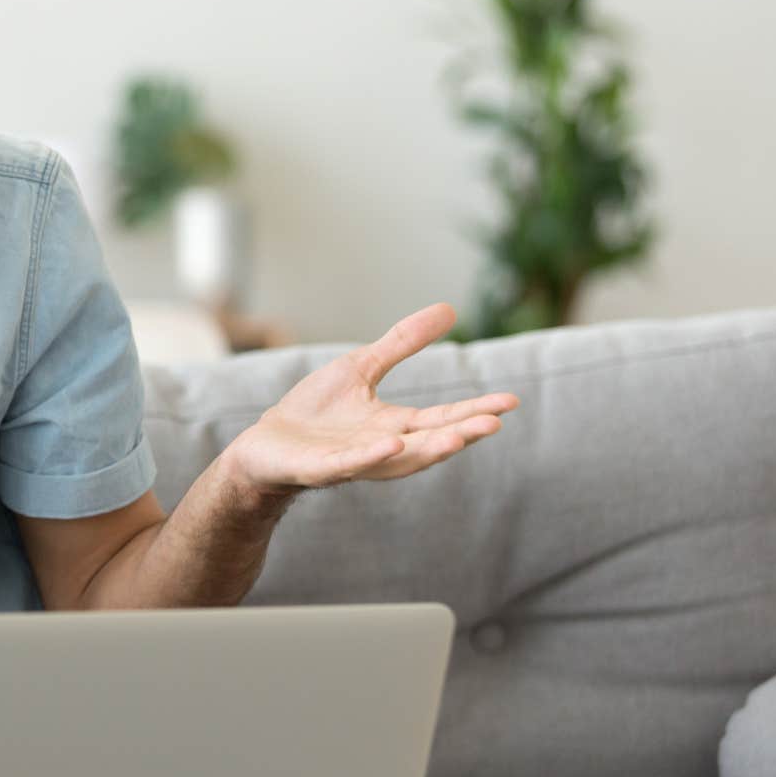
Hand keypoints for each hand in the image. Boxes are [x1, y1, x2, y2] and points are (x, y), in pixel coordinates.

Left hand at [219, 302, 519, 499]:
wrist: (266, 445)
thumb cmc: (316, 411)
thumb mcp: (362, 368)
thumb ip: (402, 344)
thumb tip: (449, 308)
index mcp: (395, 426)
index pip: (442, 418)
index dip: (474, 410)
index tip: (510, 401)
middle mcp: (382, 448)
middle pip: (429, 442)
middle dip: (462, 433)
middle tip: (495, 422)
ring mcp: (352, 460)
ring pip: (397, 460)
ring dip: (428, 451)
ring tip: (457, 437)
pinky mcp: (319, 468)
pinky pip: (349, 464)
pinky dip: (370, 455)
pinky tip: (391, 443)